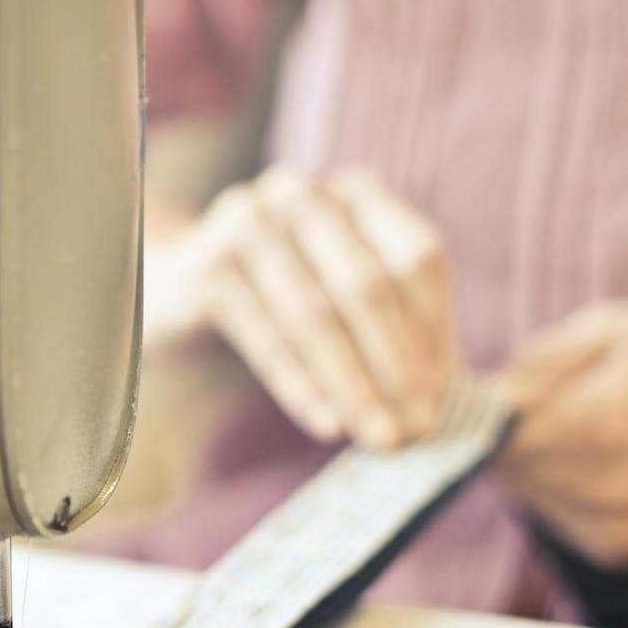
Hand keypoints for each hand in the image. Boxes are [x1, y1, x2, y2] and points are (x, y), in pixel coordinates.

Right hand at [181, 165, 460, 448]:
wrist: (177, 291)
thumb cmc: (279, 298)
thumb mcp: (343, 298)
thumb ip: (399, 331)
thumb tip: (450, 399)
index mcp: (354, 191)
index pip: (416, 257)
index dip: (434, 330)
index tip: (442, 395)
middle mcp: (300, 192)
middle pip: (366, 285)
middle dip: (394, 365)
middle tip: (412, 429)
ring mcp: (247, 222)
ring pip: (314, 314)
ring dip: (350, 384)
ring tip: (375, 436)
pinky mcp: (206, 265)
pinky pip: (264, 336)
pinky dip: (298, 384)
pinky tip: (325, 423)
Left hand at [493, 301, 627, 566]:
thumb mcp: (615, 327)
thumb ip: (539, 365)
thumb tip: (479, 397)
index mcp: (603, 425)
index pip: (494, 435)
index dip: (475, 411)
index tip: (476, 389)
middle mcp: (609, 488)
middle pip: (502, 467)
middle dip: (499, 433)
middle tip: (535, 399)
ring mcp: (615, 527)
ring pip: (521, 493)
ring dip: (527, 460)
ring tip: (574, 424)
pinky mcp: (616, 549)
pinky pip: (550, 514)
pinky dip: (553, 486)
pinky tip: (591, 458)